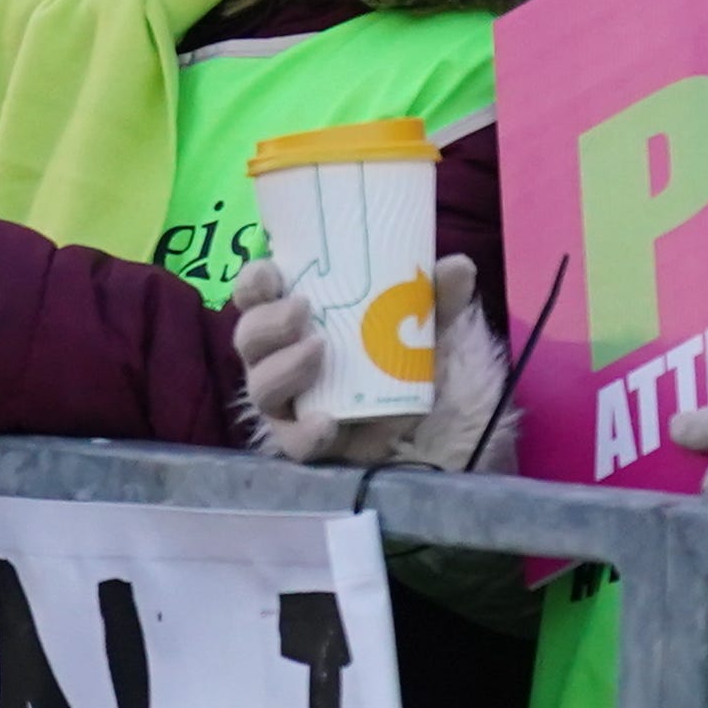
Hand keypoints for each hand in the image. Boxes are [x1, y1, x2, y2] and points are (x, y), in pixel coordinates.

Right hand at [233, 253, 504, 466]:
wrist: (417, 423)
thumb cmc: (397, 356)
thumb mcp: (421, 322)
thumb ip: (436, 295)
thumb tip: (459, 266)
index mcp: (291, 317)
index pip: (254, 294)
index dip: (253, 280)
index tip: (272, 270)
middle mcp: (277, 357)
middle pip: (248, 338)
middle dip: (267, 322)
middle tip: (302, 309)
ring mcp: (286, 403)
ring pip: (260, 387)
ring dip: (283, 367)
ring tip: (319, 350)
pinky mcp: (303, 442)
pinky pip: (293, 442)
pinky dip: (306, 431)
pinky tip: (326, 421)